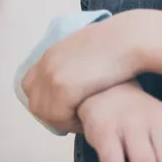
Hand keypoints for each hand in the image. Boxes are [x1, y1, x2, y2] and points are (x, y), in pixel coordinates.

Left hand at [22, 12, 146, 132]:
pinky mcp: (64, 88)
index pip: (31, 86)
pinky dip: (72, 123)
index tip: (68, 107)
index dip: (46, 101)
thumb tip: (80, 76)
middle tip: (75, 118)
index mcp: (51, 54)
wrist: (130, 38)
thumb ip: (77, 63)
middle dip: (53, 115)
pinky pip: (59, 117)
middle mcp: (46, 64)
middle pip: (35, 102)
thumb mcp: (90, 50)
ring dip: (63, 121)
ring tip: (84, 121)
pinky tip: (89, 119)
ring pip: (45, 113)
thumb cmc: (120, 44)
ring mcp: (52, 76)